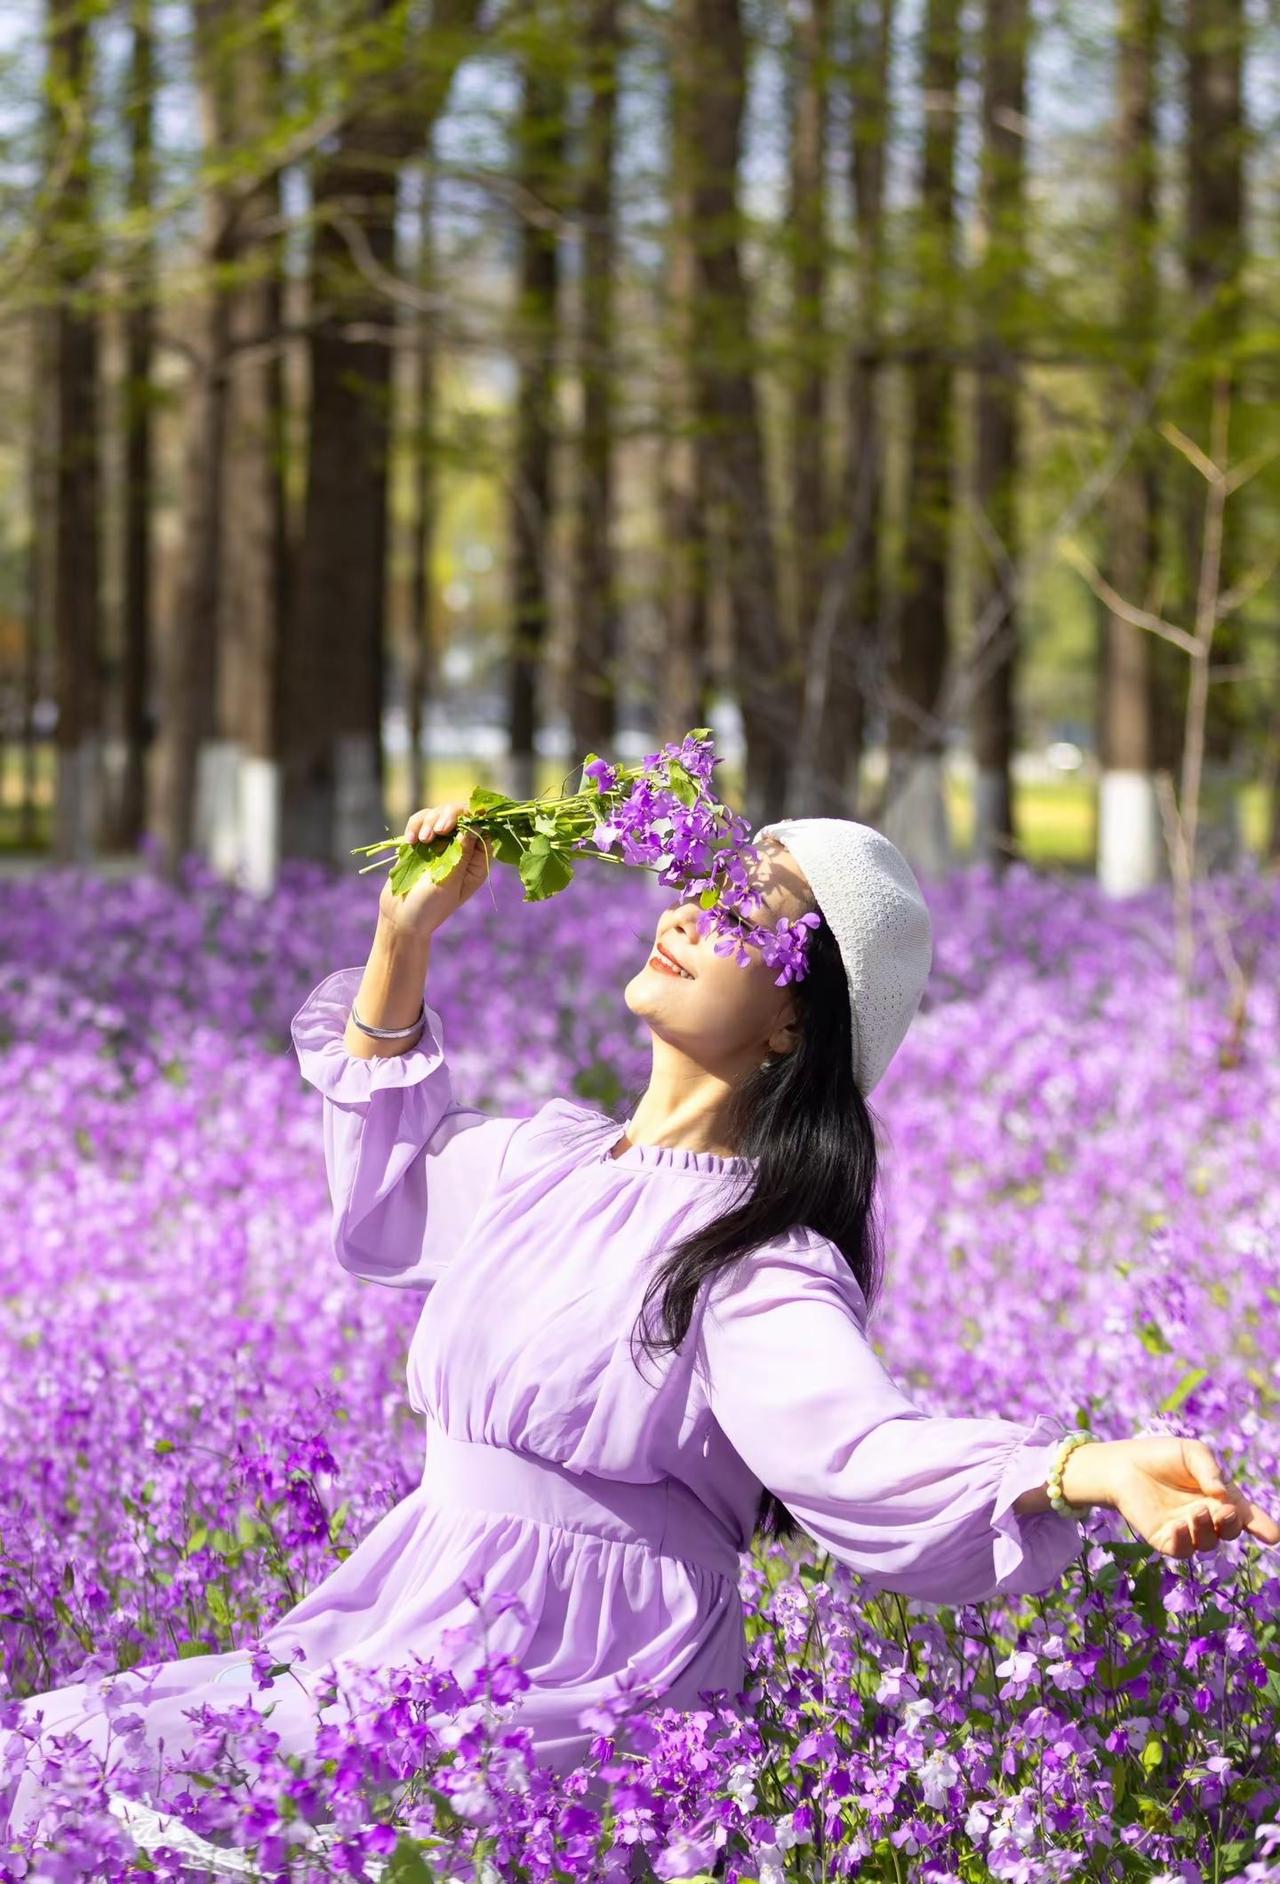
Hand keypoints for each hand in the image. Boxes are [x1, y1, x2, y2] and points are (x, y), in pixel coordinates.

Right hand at [378, 801, 492, 940]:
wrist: (400, 918)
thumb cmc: (431, 906)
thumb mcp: (450, 881)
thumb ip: (462, 854)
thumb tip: (475, 825)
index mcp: (476, 862)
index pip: (483, 829)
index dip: (474, 817)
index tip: (461, 820)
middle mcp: (460, 849)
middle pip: (461, 815)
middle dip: (449, 816)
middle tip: (438, 830)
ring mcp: (440, 844)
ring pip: (439, 813)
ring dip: (430, 821)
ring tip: (422, 840)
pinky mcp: (420, 842)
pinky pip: (420, 821)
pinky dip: (415, 825)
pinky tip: (411, 841)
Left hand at [1071, 1435, 1279, 1561]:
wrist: (1122, 1464)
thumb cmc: (1160, 1456)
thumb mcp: (1190, 1451)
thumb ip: (1209, 1468)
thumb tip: (1222, 1494)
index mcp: (1220, 1497)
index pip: (1247, 1515)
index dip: (1263, 1526)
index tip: (1273, 1535)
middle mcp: (1207, 1517)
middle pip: (1229, 1531)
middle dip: (1232, 1524)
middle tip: (1225, 1511)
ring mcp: (1187, 1531)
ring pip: (1207, 1542)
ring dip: (1205, 1528)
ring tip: (1196, 1510)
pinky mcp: (1165, 1540)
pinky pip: (1181, 1550)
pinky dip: (1182, 1540)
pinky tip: (1177, 1525)